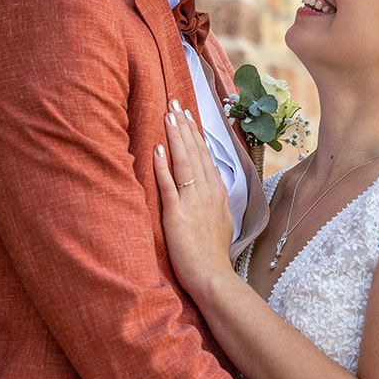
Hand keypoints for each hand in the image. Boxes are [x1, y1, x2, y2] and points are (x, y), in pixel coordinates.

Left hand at [153, 102, 234, 292]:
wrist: (213, 276)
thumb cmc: (212, 254)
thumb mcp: (220, 221)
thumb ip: (213, 202)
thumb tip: (208, 190)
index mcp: (217, 193)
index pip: (205, 156)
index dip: (195, 134)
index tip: (187, 115)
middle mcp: (208, 192)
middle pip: (195, 152)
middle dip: (184, 126)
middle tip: (174, 102)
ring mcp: (193, 201)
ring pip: (184, 162)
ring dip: (176, 137)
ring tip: (168, 115)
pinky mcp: (177, 214)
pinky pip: (170, 184)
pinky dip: (163, 166)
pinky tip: (158, 148)